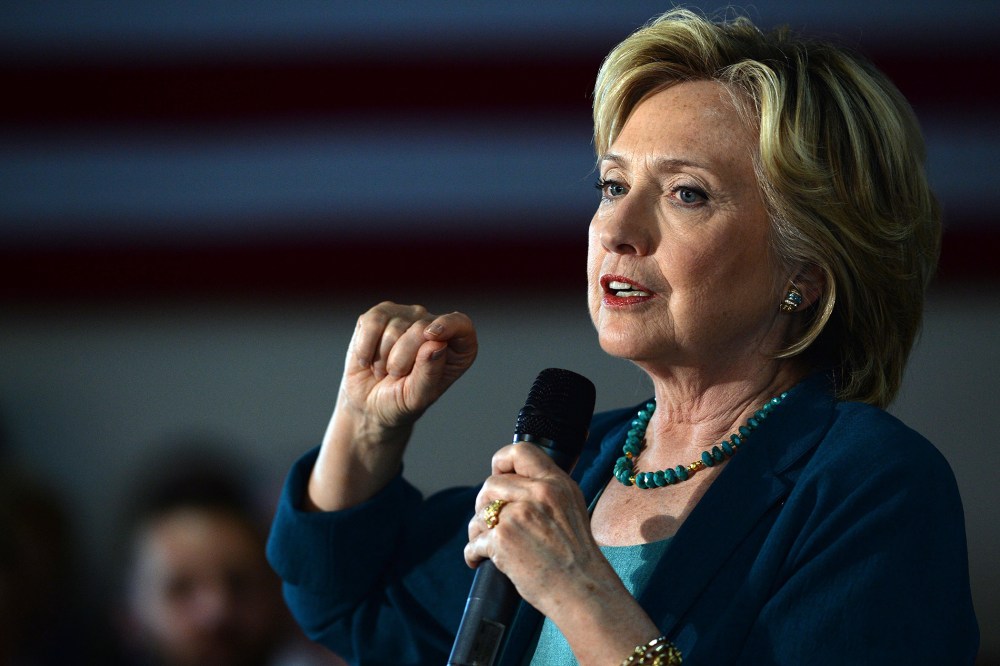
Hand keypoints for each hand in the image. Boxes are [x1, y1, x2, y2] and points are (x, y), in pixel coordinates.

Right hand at [340, 301, 477, 433]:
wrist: (368, 404)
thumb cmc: (400, 402)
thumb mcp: (417, 397)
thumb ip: (429, 372)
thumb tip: (437, 343)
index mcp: (456, 347)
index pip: (461, 324)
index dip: (449, 325)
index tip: (431, 336)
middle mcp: (434, 326)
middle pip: (422, 328)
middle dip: (403, 358)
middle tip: (397, 375)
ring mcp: (407, 317)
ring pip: (394, 327)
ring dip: (383, 358)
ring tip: (384, 370)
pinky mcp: (379, 315)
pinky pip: (372, 322)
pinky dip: (365, 347)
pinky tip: (367, 360)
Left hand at [464, 445, 660, 664]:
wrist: (583, 589)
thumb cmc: (577, 555)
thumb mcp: (572, 507)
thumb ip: (545, 489)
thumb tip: (511, 481)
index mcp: (556, 483)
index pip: (520, 451)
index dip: (501, 461)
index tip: (498, 473)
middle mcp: (537, 494)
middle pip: (491, 484)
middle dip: (485, 503)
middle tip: (491, 520)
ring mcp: (518, 516)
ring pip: (480, 513)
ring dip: (478, 529)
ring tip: (486, 542)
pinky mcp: (503, 541)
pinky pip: (474, 541)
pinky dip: (473, 553)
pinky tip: (478, 558)